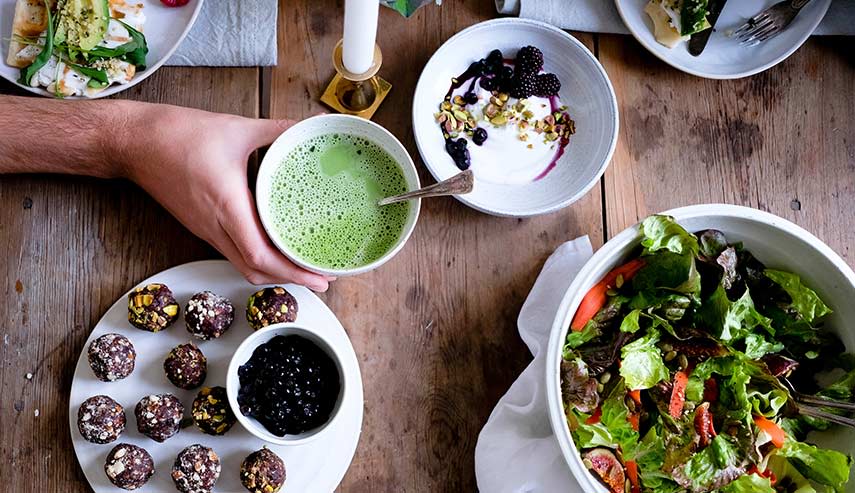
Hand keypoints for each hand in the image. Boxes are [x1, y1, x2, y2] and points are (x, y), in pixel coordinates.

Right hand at [120, 103, 331, 290]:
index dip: (292, 271)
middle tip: (321, 278)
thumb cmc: (176, 135)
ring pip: (242, 265)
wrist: (132, 142)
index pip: (261, 255)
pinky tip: (274, 247)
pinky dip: (256, 258)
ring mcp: (206, 230)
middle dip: (291, 279)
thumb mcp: (236, 128)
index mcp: (227, 206)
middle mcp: (215, 226)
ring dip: (273, 272)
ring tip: (302, 267)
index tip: (319, 276)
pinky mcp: (201, 226)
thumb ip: (276, 129)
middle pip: (255, 270)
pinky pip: (232, 252)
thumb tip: (305, 127)